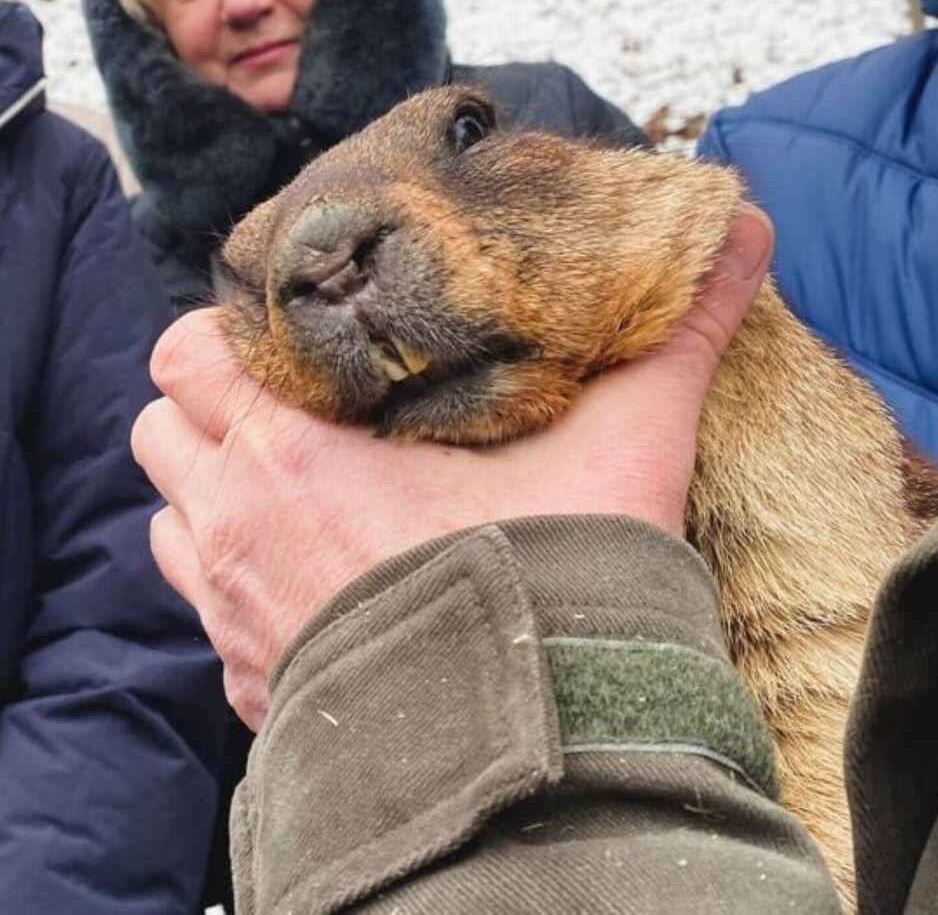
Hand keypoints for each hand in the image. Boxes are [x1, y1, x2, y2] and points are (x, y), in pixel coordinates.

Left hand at [132, 205, 772, 729]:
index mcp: (297, 445)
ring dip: (220, 497)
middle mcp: (240, 525)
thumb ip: (680, 330)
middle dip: (220, 411)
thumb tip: (746, 228)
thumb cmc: (565, 575)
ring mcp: (236, 612)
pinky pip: (207, 615)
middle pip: (165, 427)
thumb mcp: (629, 437)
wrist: (541, 736)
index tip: (301, 340)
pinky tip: (323, 580)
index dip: (236, 334)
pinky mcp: (254, 687)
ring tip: (308, 495)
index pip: (191, 349)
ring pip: (173, 520)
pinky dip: (242, 586)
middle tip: (307, 413)